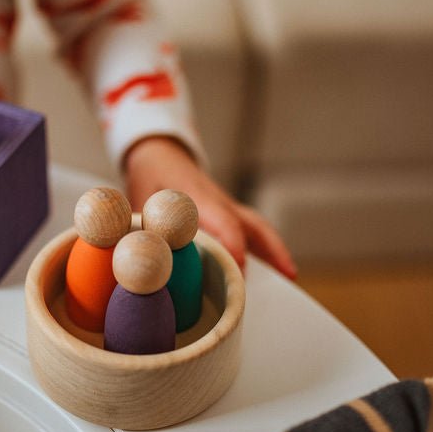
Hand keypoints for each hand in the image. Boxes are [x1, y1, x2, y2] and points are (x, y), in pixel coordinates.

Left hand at [123, 136, 297, 278]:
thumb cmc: (152, 178)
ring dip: (274, 249)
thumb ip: (146, 227)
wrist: (159, 155)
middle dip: (270, 248)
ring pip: (256, 227)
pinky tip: (273, 270)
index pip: (222, 220)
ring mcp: (226, 207)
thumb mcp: (142, 199)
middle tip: (288, 275)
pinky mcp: (226, 214)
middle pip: (251, 223)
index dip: (233, 243)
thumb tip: (146, 257)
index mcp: (197, 197)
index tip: (240, 266)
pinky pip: (251, 230)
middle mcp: (219, 202)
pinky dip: (265, 248)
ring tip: (289, 276)